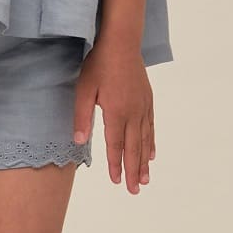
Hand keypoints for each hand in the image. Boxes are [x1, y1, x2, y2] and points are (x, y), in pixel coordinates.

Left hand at [74, 37, 153, 192]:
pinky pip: (151, 127)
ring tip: (146, 179)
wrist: (122, 43)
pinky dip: (151, 142)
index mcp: (116, 113)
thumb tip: (80, 142)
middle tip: (135, 190)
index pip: (115, 145)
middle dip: (134, 171)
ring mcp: (143, 107)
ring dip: (145, 162)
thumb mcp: (83, 90)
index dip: (115, 164)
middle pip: (134, 148)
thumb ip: (82, 117)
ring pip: (145, 140)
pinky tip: (152, 153)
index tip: (117, 181)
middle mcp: (133, 113)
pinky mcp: (147, 100)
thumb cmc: (99, 65)